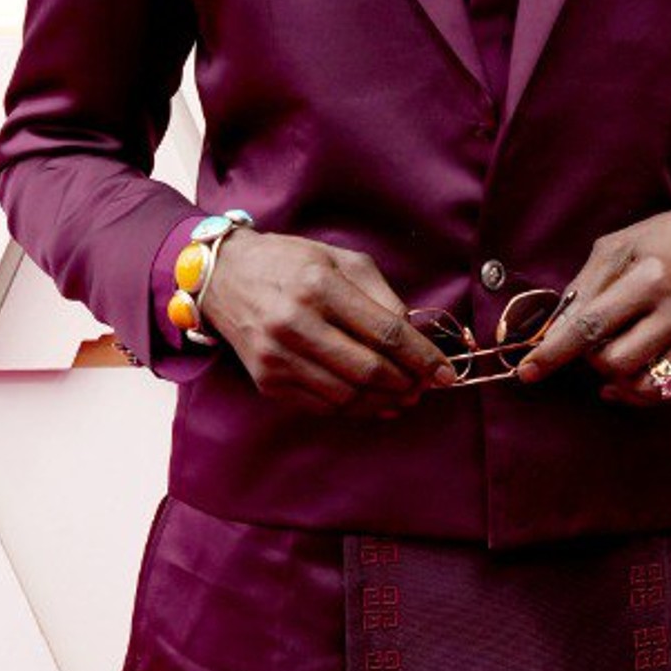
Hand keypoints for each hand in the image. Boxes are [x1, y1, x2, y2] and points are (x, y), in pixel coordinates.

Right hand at [199, 228, 457, 413]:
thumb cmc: (291, 264)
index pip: (385, 332)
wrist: (225, 278)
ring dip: (384, 402)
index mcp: (319, 286)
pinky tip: (375, 403)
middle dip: (407, 384)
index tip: (445, 372)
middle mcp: (294, 323)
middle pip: (369, 370)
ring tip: (404, 396)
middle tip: (425, 387)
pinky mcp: (267, 381)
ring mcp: (278, 357)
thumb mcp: (340, 261)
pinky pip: (323, 407)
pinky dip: (356, 410)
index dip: (422, 357)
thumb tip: (415, 338)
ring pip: (348, 395)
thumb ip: (381, 296)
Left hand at [511, 200, 670, 404]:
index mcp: (652, 276)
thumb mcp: (619, 247)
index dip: (555, 353)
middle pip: (615, 363)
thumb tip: (552, 334)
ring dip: (618, 379)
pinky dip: (644, 391)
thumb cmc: (667, 241)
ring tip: (616, 358)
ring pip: (644, 384)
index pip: (591, 326)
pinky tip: (633, 376)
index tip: (529, 371)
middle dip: (594, 360)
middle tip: (596, 343)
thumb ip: (584, 289)